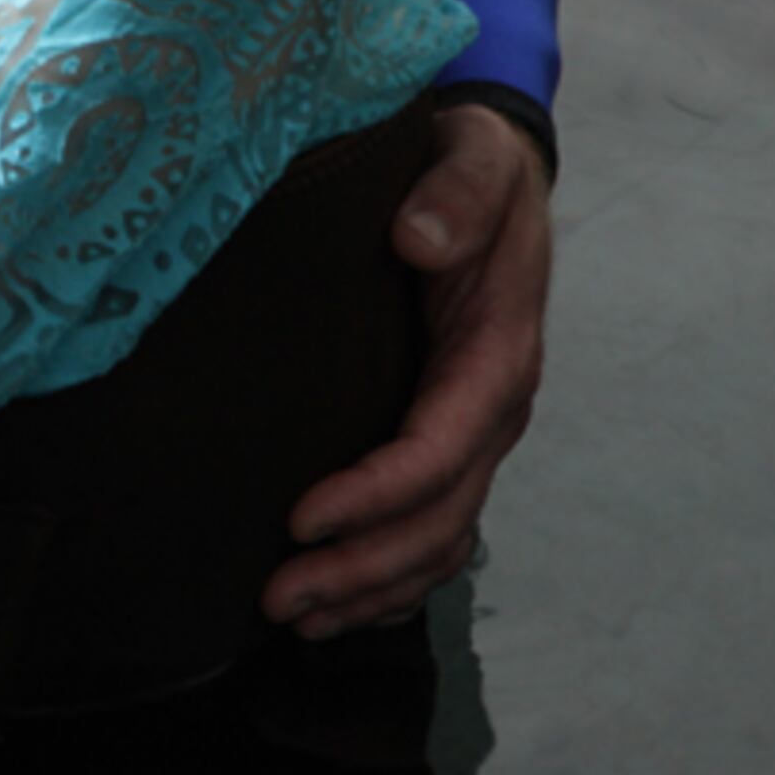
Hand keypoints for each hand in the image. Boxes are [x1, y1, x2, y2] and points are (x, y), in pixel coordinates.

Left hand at [263, 100, 551, 635]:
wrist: (487, 174)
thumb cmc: (471, 165)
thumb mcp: (473, 156)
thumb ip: (456, 192)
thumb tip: (419, 239)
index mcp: (496, 352)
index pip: (439, 446)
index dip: (376, 492)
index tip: (302, 515)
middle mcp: (489, 408)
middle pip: (437, 518)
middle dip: (362, 567)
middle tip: (278, 598)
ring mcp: (471, 431)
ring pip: (436, 540)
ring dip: (370, 588)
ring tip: (293, 619)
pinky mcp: (446, 437)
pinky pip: (431, 531)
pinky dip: (387, 578)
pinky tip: (335, 609)